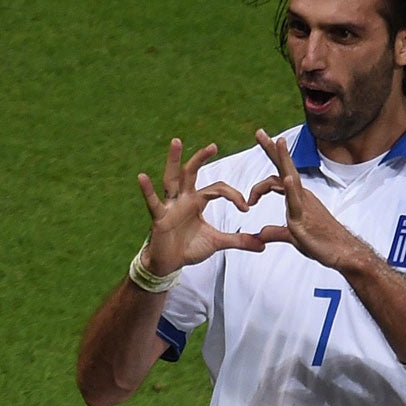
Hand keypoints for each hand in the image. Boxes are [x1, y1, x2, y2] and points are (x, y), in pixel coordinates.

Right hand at [138, 138, 264, 275]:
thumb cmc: (189, 248)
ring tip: (176, 141)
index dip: (234, 195)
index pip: (218, 189)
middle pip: (192, 172)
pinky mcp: (159, 217)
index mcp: (198, 200)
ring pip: (172, 178)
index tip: (246, 207)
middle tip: (214, 145)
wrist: (170, 264)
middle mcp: (183, 197)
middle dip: (202, 157)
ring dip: (174, 160)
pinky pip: (152, 202)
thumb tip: (264, 245)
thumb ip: (240, 241)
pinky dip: (147, 190)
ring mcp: (170, 205)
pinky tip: (142, 176)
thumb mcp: (218, 242)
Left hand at [247, 129, 370, 270]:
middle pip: (284, 167)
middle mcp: (302, 195)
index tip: (256, 177)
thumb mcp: (293, 236)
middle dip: (272, 149)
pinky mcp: (304, 218)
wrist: (342, 253)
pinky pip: (297, 201)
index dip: (267, 170)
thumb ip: (276, 232)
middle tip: (259, 132)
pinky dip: (291, 190)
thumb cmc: (321, 243)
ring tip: (278, 141)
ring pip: (291, 177)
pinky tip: (287, 179)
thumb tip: (261, 233)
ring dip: (284, 159)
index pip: (280, 175)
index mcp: (298, 197)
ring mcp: (304, 204)